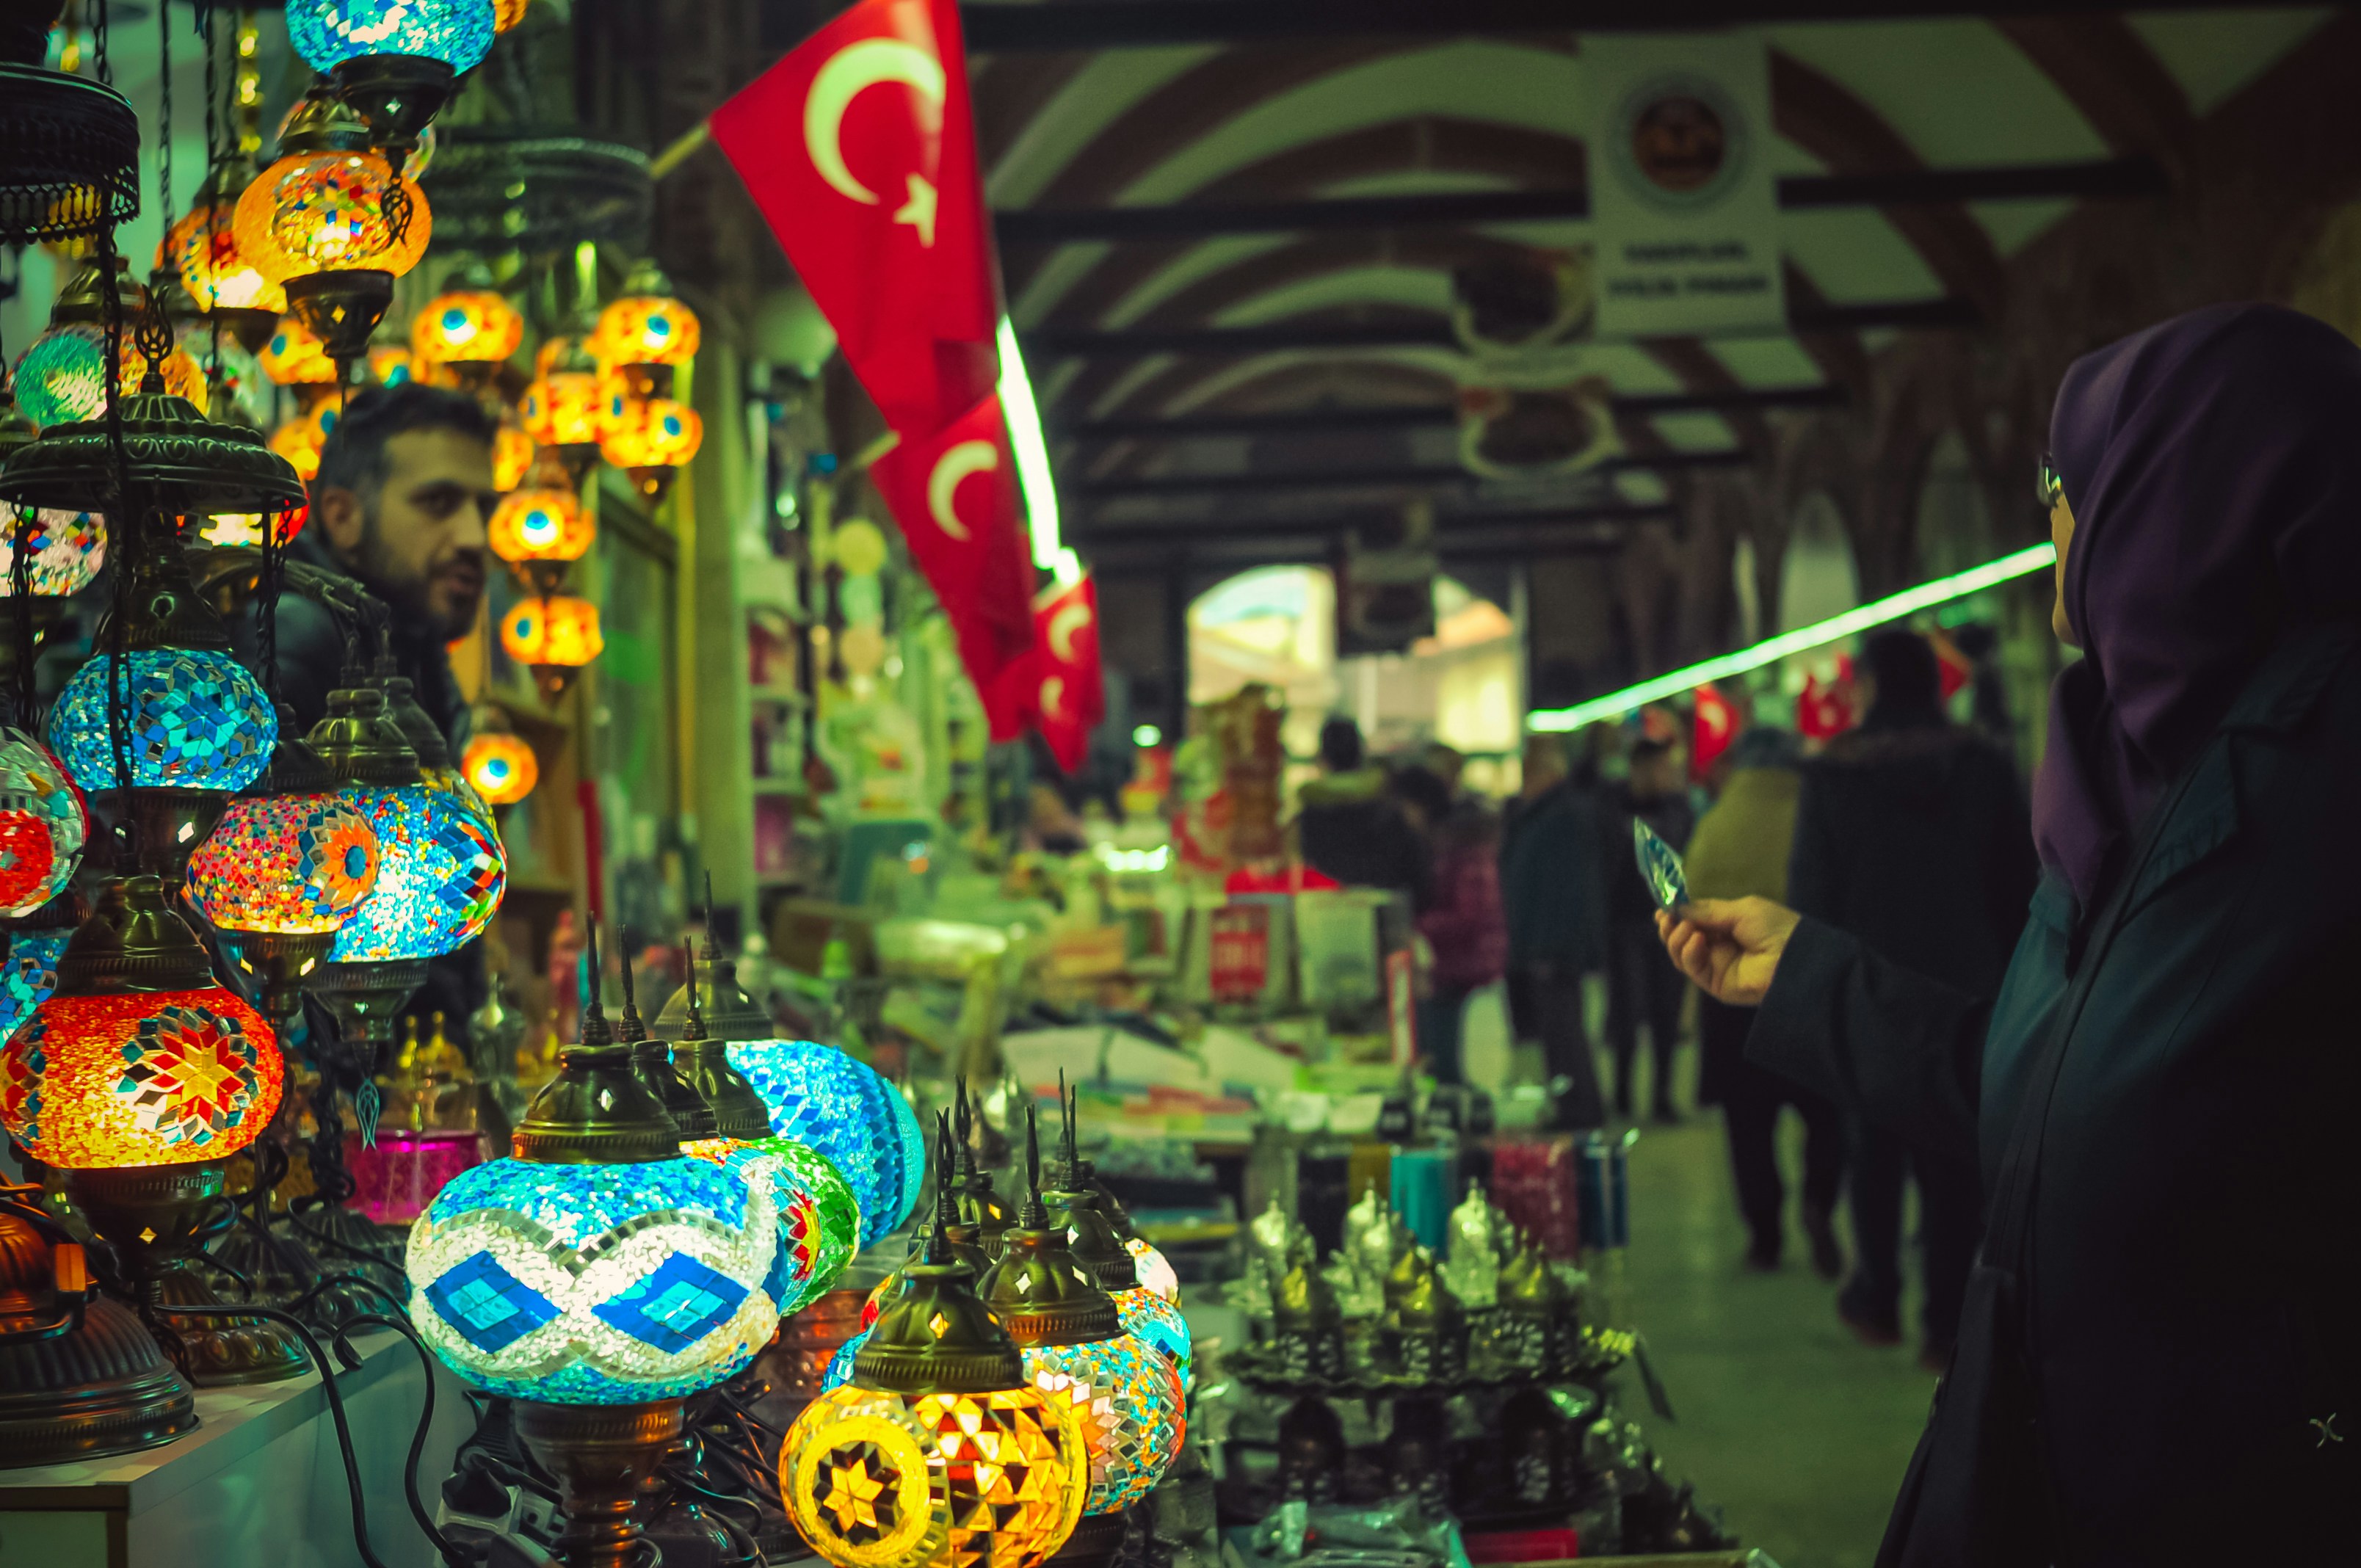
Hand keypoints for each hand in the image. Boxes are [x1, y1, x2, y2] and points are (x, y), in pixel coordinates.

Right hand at [1655, 897, 1801, 1006]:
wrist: (1795, 958)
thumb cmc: (1776, 928)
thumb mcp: (1741, 910)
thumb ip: (1708, 910)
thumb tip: (1678, 908)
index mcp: (1728, 928)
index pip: (1694, 922)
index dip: (1677, 915)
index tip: (1663, 908)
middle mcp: (1720, 948)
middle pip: (1683, 940)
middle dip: (1671, 927)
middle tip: (1665, 918)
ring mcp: (1717, 967)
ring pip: (1682, 955)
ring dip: (1677, 939)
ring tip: (1685, 928)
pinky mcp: (1716, 984)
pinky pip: (1693, 969)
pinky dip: (1688, 952)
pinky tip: (1696, 939)